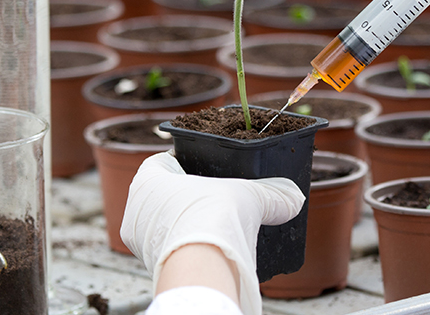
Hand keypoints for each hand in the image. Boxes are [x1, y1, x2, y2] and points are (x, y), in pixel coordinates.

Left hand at [121, 152, 304, 314]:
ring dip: (186, 222)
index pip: (163, 161)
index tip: (204, 165)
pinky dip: (187, 247)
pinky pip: (169, 249)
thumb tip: (293, 198)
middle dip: (188, 195)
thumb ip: (270, 194)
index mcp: (148, 179)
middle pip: (164, 194)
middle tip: (214, 196)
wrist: (201, 268)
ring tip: (215, 226)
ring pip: (165, 223)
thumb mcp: (247, 196)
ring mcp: (140, 241)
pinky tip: (209, 249)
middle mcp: (135, 208)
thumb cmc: (211, 218)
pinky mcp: (151, 266)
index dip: (184, 160)